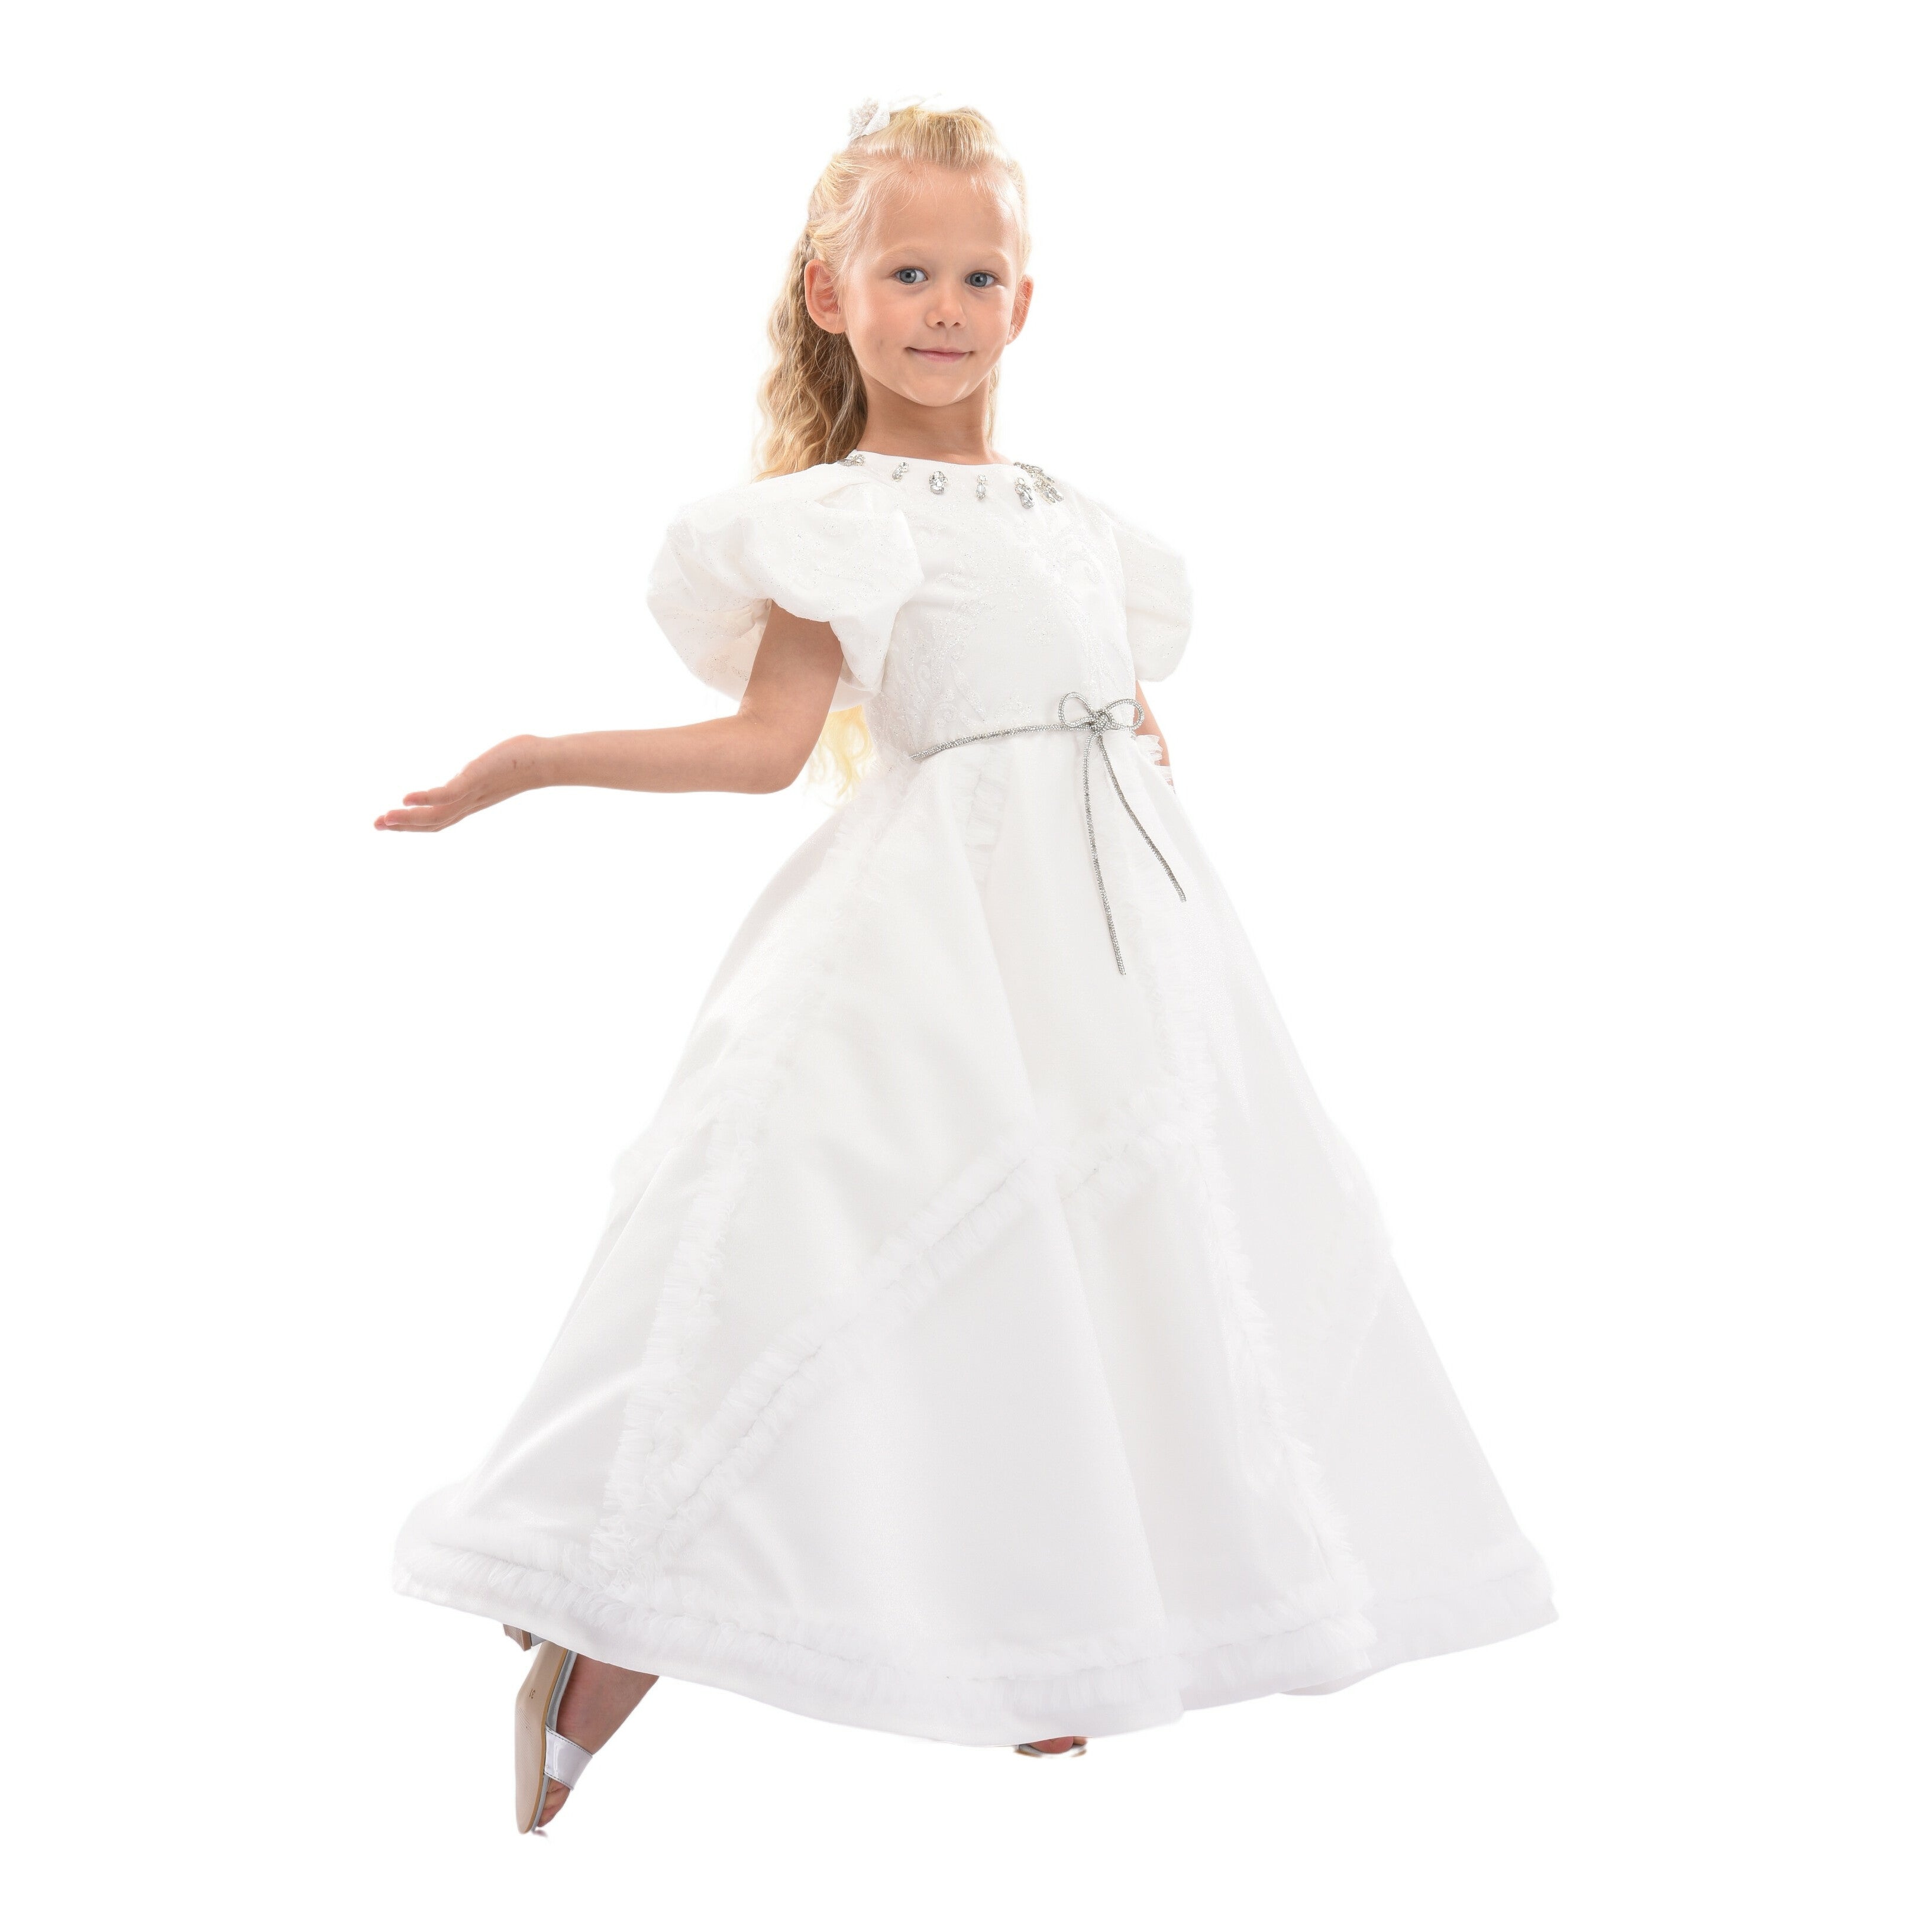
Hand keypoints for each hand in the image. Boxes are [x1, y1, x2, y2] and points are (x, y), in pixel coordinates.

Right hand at [374, 735, 550, 831]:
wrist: (547, 761)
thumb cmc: (523, 760)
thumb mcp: (492, 769)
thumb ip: (478, 773)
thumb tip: (474, 769)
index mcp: (471, 801)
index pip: (438, 819)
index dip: (414, 824)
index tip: (390, 824)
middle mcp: (470, 803)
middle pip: (433, 823)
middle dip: (403, 826)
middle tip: (376, 826)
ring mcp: (472, 793)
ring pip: (436, 815)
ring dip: (408, 820)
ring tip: (383, 820)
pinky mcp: (476, 780)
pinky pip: (447, 795)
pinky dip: (426, 799)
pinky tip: (405, 799)